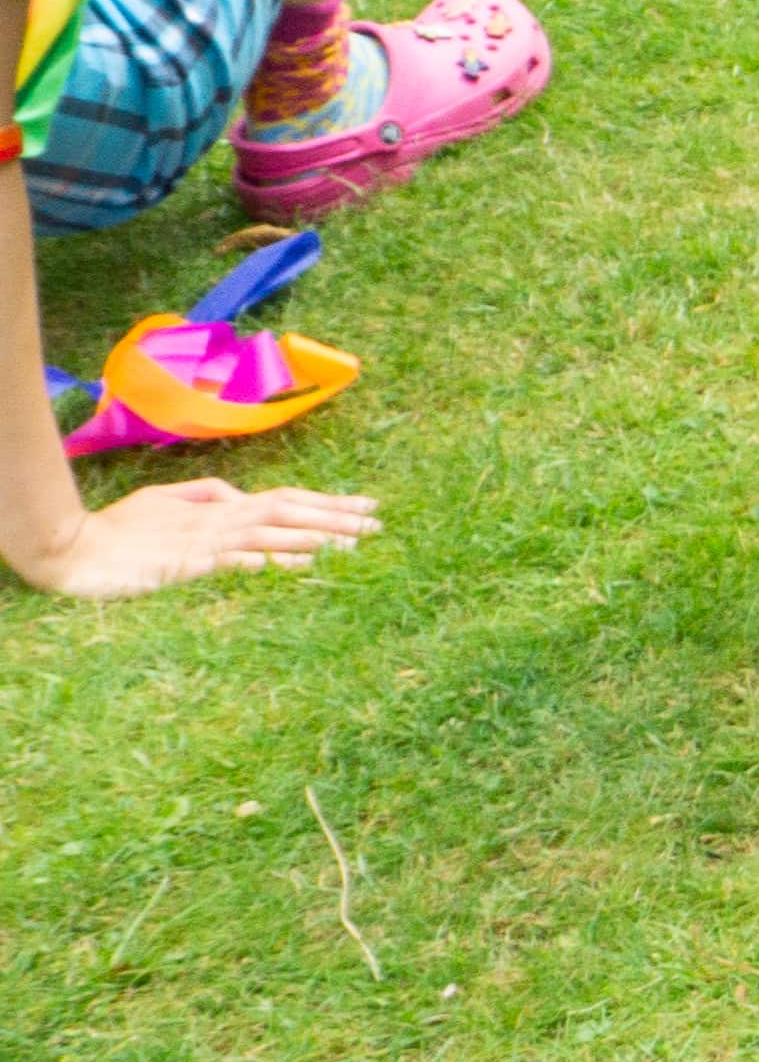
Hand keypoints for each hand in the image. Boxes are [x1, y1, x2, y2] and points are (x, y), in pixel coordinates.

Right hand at [13, 475, 381, 599]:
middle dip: (336, 517)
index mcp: (217, 505)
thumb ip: (205, 496)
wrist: (74, 549)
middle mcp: (218, 518)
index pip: (284, 499)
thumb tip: (243, 496)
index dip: (327, 501)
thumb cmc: (119, 530)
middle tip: (380, 523)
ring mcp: (205, 540)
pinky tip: (301, 565)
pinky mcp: (188, 564)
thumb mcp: (165, 503)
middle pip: (288, 512)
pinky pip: (236, 561)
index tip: (368, 506)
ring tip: (354, 543)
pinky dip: (270, 560)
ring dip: (315, 537)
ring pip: (271, 533)